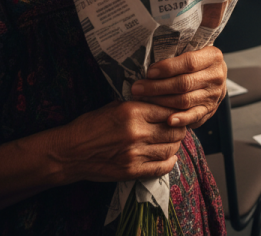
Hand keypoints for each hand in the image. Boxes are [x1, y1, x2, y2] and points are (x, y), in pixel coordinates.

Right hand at [61, 100, 185, 182]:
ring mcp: (135, 154)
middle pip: (175, 130)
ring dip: (174, 144)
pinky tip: (168, 156)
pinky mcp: (131, 171)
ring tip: (170, 140)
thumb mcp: (116, 105)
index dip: (177, 111)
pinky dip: (169, 162)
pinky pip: (161, 167)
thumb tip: (163, 101)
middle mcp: (137, 132)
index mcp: (133, 112)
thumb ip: (141, 104)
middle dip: (179, 127)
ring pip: (171, 148)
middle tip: (176, 127)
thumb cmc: (91, 125)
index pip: (170, 109)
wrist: (69, 152)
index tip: (176, 112)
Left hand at [131, 46, 226, 128]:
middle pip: (184, 83)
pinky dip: (180, 120)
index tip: (148, 71)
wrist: (211, 82)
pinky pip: (194, 117)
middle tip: (137, 87)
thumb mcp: (192, 50)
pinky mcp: (210, 110)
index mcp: (213, 56)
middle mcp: (217, 75)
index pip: (189, 62)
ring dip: (161, 101)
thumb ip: (180, 47)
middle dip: (157, 87)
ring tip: (142, 99)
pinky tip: (166, 120)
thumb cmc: (193, 64)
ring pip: (184, 101)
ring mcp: (214, 94)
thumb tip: (156, 30)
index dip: (167, 68)